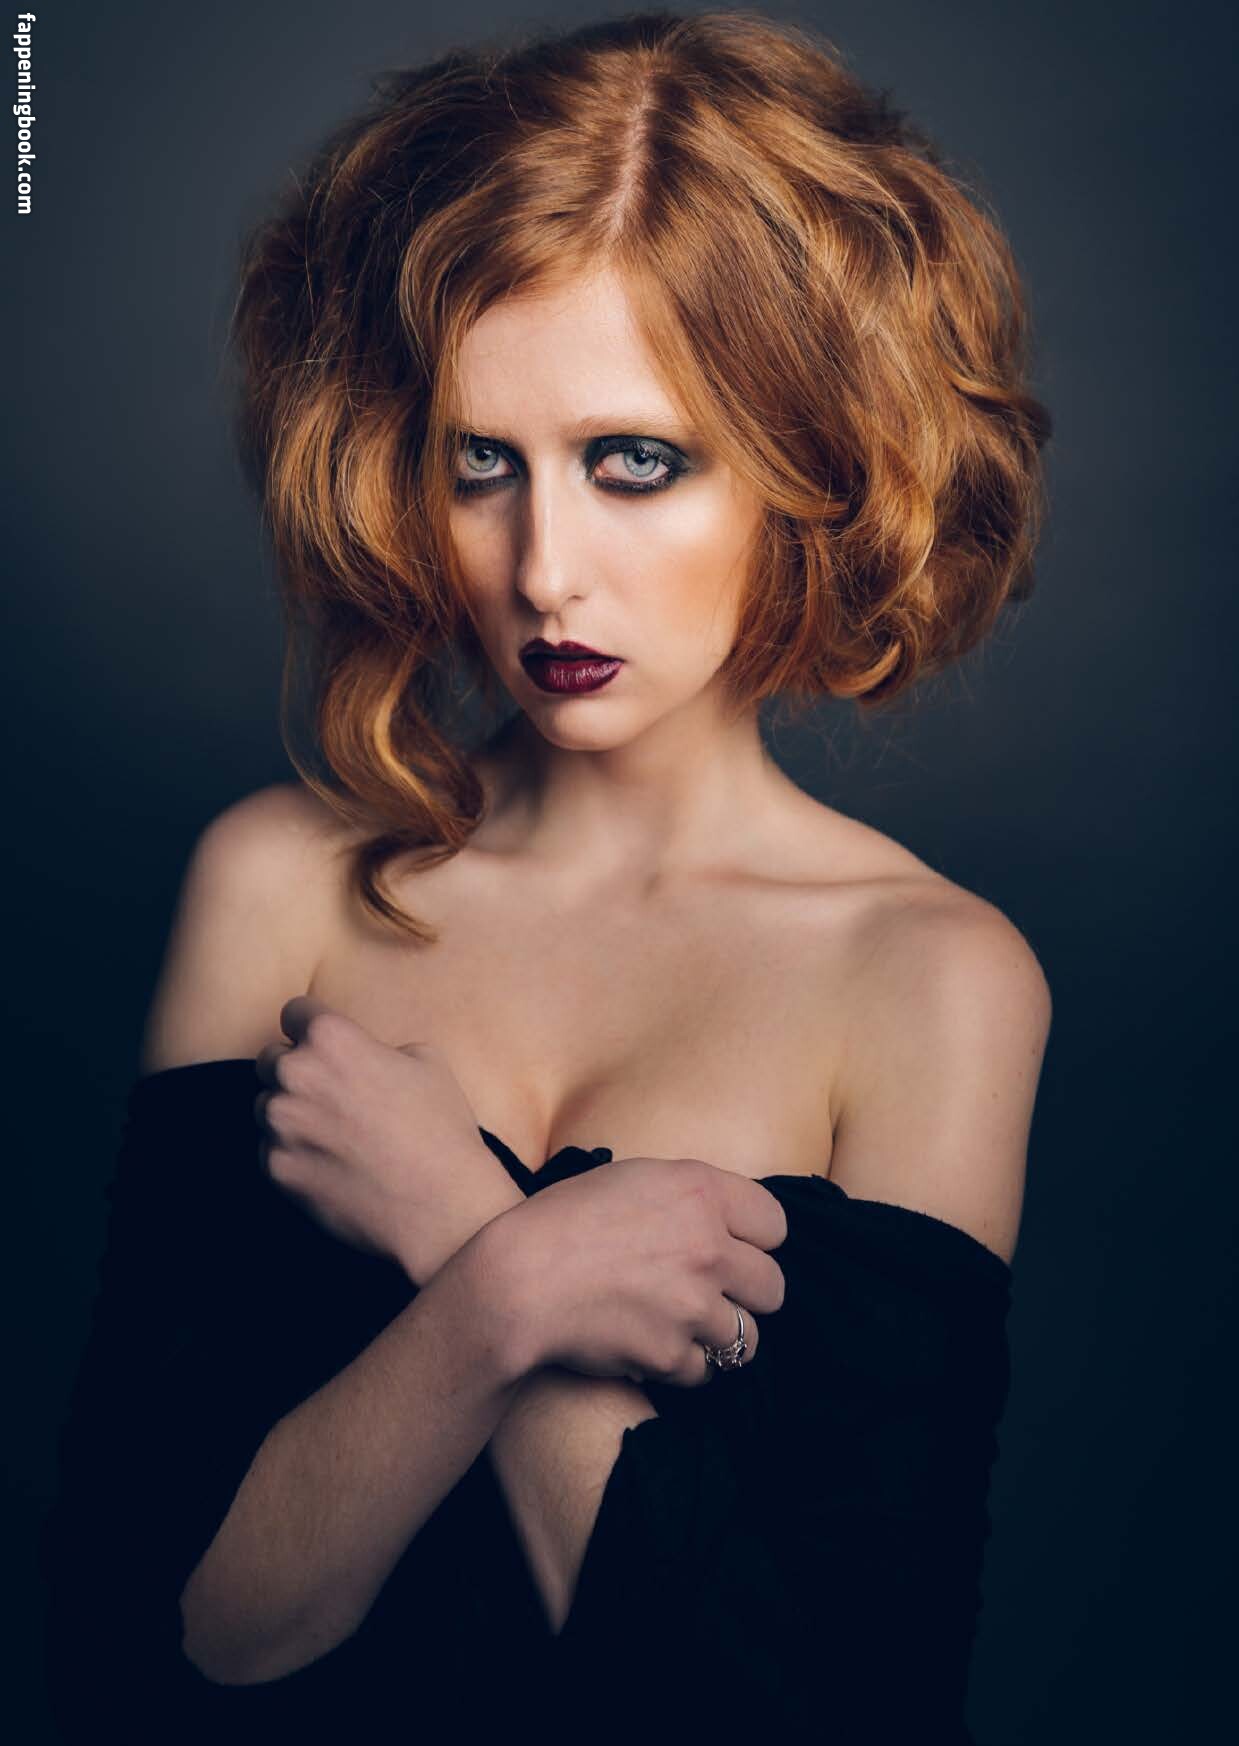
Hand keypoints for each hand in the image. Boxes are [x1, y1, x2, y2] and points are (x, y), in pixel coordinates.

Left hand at [253, 995, 523, 1285]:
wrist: (441, 1207)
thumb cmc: (441, 1130)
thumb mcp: (428, 1062)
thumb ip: (380, 1048)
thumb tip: (365, 1057)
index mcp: (331, 1039)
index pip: (294, 1012)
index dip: (310, 1025)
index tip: (320, 1042)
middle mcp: (295, 1075)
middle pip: (271, 1059)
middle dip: (296, 1071)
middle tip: (331, 1094)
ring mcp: (280, 1125)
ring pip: (266, 1106)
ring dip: (291, 1113)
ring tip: (334, 1134)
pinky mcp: (276, 1170)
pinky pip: (270, 1150)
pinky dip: (293, 1154)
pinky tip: (331, 1165)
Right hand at [480, 1154, 787, 1388]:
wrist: (517, 1281)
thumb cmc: (563, 1221)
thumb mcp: (631, 1179)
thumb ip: (689, 1195)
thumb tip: (725, 1220)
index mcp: (701, 1192)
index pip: (776, 1225)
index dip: (755, 1239)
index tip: (735, 1248)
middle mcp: (709, 1248)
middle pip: (773, 1288)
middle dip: (748, 1294)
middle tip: (714, 1294)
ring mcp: (693, 1306)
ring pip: (746, 1338)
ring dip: (718, 1336)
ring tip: (683, 1325)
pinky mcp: (671, 1354)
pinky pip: (703, 1371)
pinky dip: (683, 1365)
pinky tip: (653, 1346)